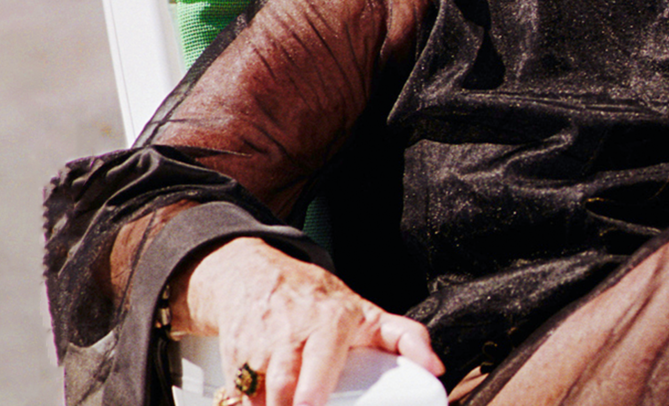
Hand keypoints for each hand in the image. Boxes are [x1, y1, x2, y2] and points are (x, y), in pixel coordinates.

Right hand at [170, 237, 444, 405]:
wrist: (254, 275)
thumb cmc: (317, 300)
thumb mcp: (365, 312)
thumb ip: (403, 337)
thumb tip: (435, 367)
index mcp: (329, 321)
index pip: (319, 356)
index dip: (313, 386)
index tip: (311, 404)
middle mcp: (291, 331)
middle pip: (284, 383)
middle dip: (290, 405)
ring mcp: (258, 345)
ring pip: (260, 392)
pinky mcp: (233, 358)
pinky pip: (240, 394)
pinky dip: (253, 404)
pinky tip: (267, 403)